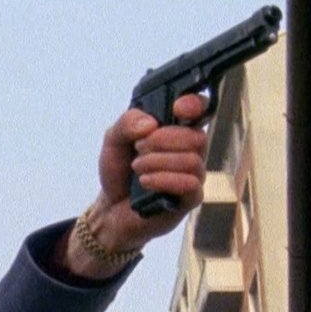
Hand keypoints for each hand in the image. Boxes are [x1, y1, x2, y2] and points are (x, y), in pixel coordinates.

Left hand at [66, 94, 208, 277]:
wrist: (111, 207)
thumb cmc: (119, 171)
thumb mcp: (113, 139)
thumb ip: (127, 123)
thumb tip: (150, 124)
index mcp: (176, 129)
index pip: (200, 109)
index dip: (195, 104)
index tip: (177, 108)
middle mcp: (190, 150)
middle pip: (196, 136)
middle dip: (163, 140)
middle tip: (139, 148)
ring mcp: (193, 175)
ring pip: (192, 160)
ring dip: (158, 161)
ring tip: (137, 168)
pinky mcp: (190, 199)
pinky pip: (190, 184)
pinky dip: (164, 180)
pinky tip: (145, 181)